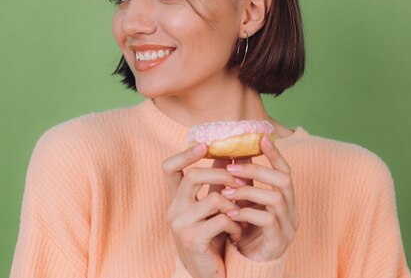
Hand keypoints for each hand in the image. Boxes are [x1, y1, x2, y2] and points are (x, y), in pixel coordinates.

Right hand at [162, 143, 243, 277]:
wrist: (208, 273)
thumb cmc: (212, 235)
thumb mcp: (214, 206)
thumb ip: (218, 180)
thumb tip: (232, 152)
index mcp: (177, 198)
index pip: (169, 167)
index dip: (185, 154)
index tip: (205, 145)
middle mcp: (173, 209)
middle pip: (192, 176)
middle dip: (221, 175)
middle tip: (239, 181)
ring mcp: (180, 225)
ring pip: (213, 199)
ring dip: (234, 204)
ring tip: (241, 214)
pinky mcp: (192, 239)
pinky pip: (221, 220)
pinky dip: (235, 224)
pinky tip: (238, 231)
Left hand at [220, 136, 299, 261]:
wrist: (246, 265)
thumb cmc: (245, 232)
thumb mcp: (243, 204)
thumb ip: (243, 183)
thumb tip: (234, 154)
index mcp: (285, 200)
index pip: (286, 171)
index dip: (275, 155)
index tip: (261, 139)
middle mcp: (292, 211)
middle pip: (284, 180)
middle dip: (257, 171)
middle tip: (231, 168)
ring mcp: (288, 227)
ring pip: (275, 198)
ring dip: (249, 191)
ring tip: (226, 192)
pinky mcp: (278, 241)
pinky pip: (267, 220)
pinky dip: (246, 213)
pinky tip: (229, 213)